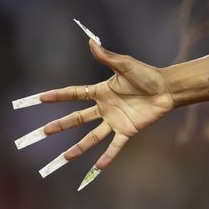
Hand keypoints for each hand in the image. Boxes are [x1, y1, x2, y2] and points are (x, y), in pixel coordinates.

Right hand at [13, 39, 173, 186]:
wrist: (167, 89)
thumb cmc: (148, 75)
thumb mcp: (126, 65)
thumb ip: (108, 57)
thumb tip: (92, 41)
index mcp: (101, 91)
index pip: (75, 94)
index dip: (58, 96)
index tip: (40, 98)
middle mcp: (105, 108)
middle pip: (78, 118)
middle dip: (61, 125)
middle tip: (44, 132)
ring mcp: (115, 121)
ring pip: (92, 136)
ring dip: (79, 147)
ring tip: (65, 157)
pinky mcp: (128, 130)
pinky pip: (115, 145)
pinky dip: (107, 156)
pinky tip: (98, 167)